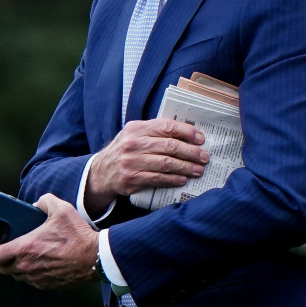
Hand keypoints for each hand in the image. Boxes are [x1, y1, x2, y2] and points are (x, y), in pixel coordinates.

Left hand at [0, 194, 99, 290]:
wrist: (97, 257)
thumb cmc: (78, 234)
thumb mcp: (60, 209)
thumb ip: (44, 201)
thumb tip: (37, 204)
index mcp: (25, 248)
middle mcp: (28, 267)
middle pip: (3, 269)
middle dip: (2, 260)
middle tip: (8, 250)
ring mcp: (38, 279)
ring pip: (18, 276)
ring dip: (17, 267)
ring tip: (26, 255)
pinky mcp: (49, 286)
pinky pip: (33, 282)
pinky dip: (33, 274)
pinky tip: (41, 263)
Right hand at [85, 118, 209, 213]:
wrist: (101, 172)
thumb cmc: (124, 151)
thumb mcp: (133, 135)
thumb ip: (154, 132)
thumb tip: (186, 134)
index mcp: (136, 129)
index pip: (166, 126)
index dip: (186, 132)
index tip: (200, 138)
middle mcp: (133, 143)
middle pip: (169, 146)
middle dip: (191, 152)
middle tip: (204, 157)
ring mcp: (131, 161)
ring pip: (166, 163)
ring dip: (186, 167)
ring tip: (198, 170)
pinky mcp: (132, 178)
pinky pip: (158, 178)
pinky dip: (173, 179)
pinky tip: (183, 180)